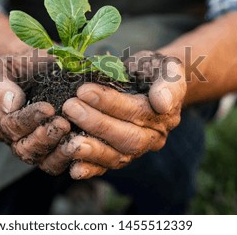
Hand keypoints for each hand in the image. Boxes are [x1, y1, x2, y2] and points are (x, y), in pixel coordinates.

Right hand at [0, 49, 70, 165]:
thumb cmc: (20, 66)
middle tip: (63, 124)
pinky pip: (64, 162)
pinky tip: (88, 145)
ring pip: (46, 162)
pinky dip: (76, 158)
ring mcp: (39, 149)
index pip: (13, 126)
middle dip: (45, 137)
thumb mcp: (4, 68)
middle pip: (27, 149)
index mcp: (2, 122)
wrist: (39, 68)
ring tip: (75, 138)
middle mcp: (17, 141)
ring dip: (61, 152)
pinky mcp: (58, 152)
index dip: (30, 119)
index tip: (48, 108)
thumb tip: (12, 104)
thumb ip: (1, 86)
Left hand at [54, 51, 185, 178]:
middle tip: (70, 107)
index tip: (84, 90)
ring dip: (91, 149)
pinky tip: (74, 169)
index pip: (137, 112)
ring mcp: (137, 150)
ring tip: (68, 139)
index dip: (110, 103)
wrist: (149, 80)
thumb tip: (162, 104)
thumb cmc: (153, 69)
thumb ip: (168, 83)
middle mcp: (154, 137)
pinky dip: (90, 169)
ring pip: (117, 156)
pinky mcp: (121, 156)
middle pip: (126, 137)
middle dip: (96, 124)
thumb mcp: (166, 66)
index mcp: (166, 114)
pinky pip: (107, 167)